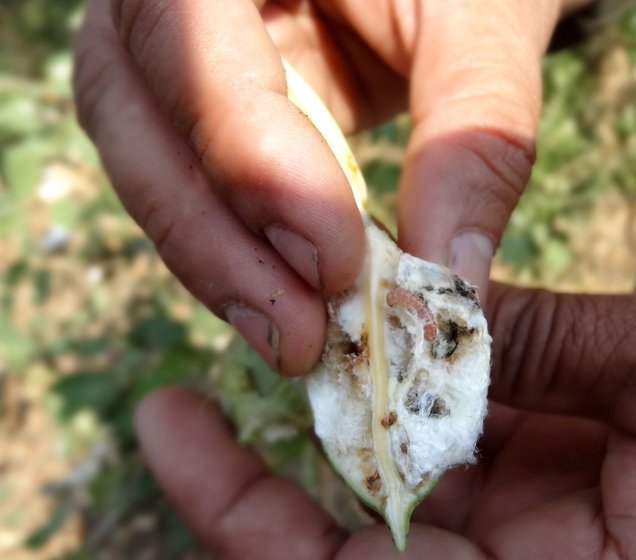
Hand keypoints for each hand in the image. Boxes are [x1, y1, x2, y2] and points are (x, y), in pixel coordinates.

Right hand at [73, 0, 590, 374]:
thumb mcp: (482, 20)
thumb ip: (474, 132)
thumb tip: (448, 283)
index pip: (188, 42)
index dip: (249, 159)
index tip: (332, 264)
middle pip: (133, 113)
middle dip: (212, 240)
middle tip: (296, 339)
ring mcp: (169, 57)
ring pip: (145, 163)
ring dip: (215, 262)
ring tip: (292, 337)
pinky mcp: (196, 113)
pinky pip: (187, 186)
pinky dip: (234, 251)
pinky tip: (284, 299)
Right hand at [134, 285, 635, 558]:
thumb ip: (549, 330)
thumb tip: (434, 284)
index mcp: (569, 454)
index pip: (448, 386)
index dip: (379, 330)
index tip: (316, 277)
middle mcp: (504, 521)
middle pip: (371, 458)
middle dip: (295, 401)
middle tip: (223, 341)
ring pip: (321, 525)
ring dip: (237, 467)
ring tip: (161, 404)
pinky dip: (236, 513)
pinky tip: (176, 436)